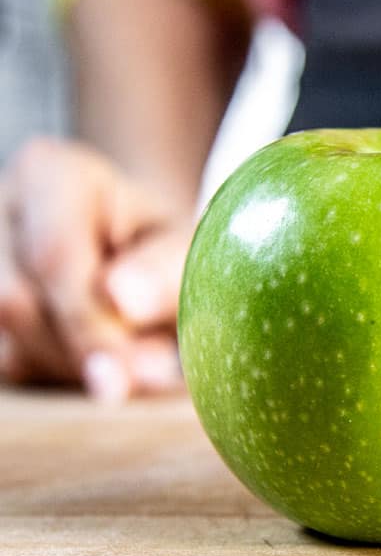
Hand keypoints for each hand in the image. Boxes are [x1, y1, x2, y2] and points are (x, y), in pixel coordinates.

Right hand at [0, 138, 192, 400]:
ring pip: (6, 338)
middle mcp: (0, 209)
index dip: (89, 321)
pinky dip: (54, 377)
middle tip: (137, 381)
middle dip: (82, 352)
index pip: (53, 254)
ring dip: (71, 368)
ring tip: (128, 367)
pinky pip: (7, 362)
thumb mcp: (187, 250)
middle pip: (16, 300)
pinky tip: (95, 366)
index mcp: (51, 173)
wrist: (145, 258)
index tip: (132, 372)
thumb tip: (123, 302)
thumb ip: (166, 274)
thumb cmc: (168, 250)